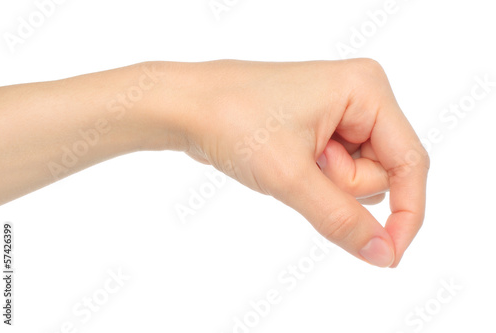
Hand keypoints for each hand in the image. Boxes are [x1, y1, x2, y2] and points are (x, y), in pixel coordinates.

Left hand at [167, 59, 428, 267]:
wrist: (186, 107)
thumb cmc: (233, 121)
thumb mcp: (291, 176)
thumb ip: (341, 218)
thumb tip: (382, 253)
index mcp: (366, 91)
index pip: (411, 162)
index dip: (407, 213)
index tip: (389, 254)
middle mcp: (359, 97)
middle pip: (382, 172)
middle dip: (340, 185)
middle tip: (301, 166)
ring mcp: (339, 112)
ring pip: (357, 176)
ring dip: (324, 183)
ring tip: (289, 158)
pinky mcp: (320, 127)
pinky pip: (335, 171)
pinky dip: (313, 179)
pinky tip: (286, 159)